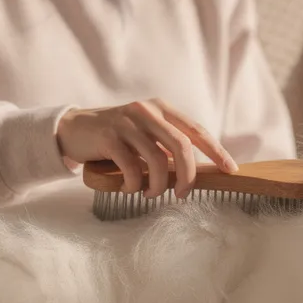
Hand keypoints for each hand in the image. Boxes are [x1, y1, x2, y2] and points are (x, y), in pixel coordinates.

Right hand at [56, 99, 236, 198]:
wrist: (73, 129)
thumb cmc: (115, 138)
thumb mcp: (144, 134)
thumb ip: (166, 145)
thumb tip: (194, 171)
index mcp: (161, 109)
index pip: (196, 131)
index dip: (216, 151)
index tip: (230, 170)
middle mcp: (147, 111)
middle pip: (182, 146)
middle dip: (188, 175)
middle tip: (183, 194)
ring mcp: (127, 122)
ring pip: (158, 160)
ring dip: (158, 184)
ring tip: (151, 193)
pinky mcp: (109, 137)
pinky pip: (132, 167)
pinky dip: (135, 184)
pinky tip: (132, 189)